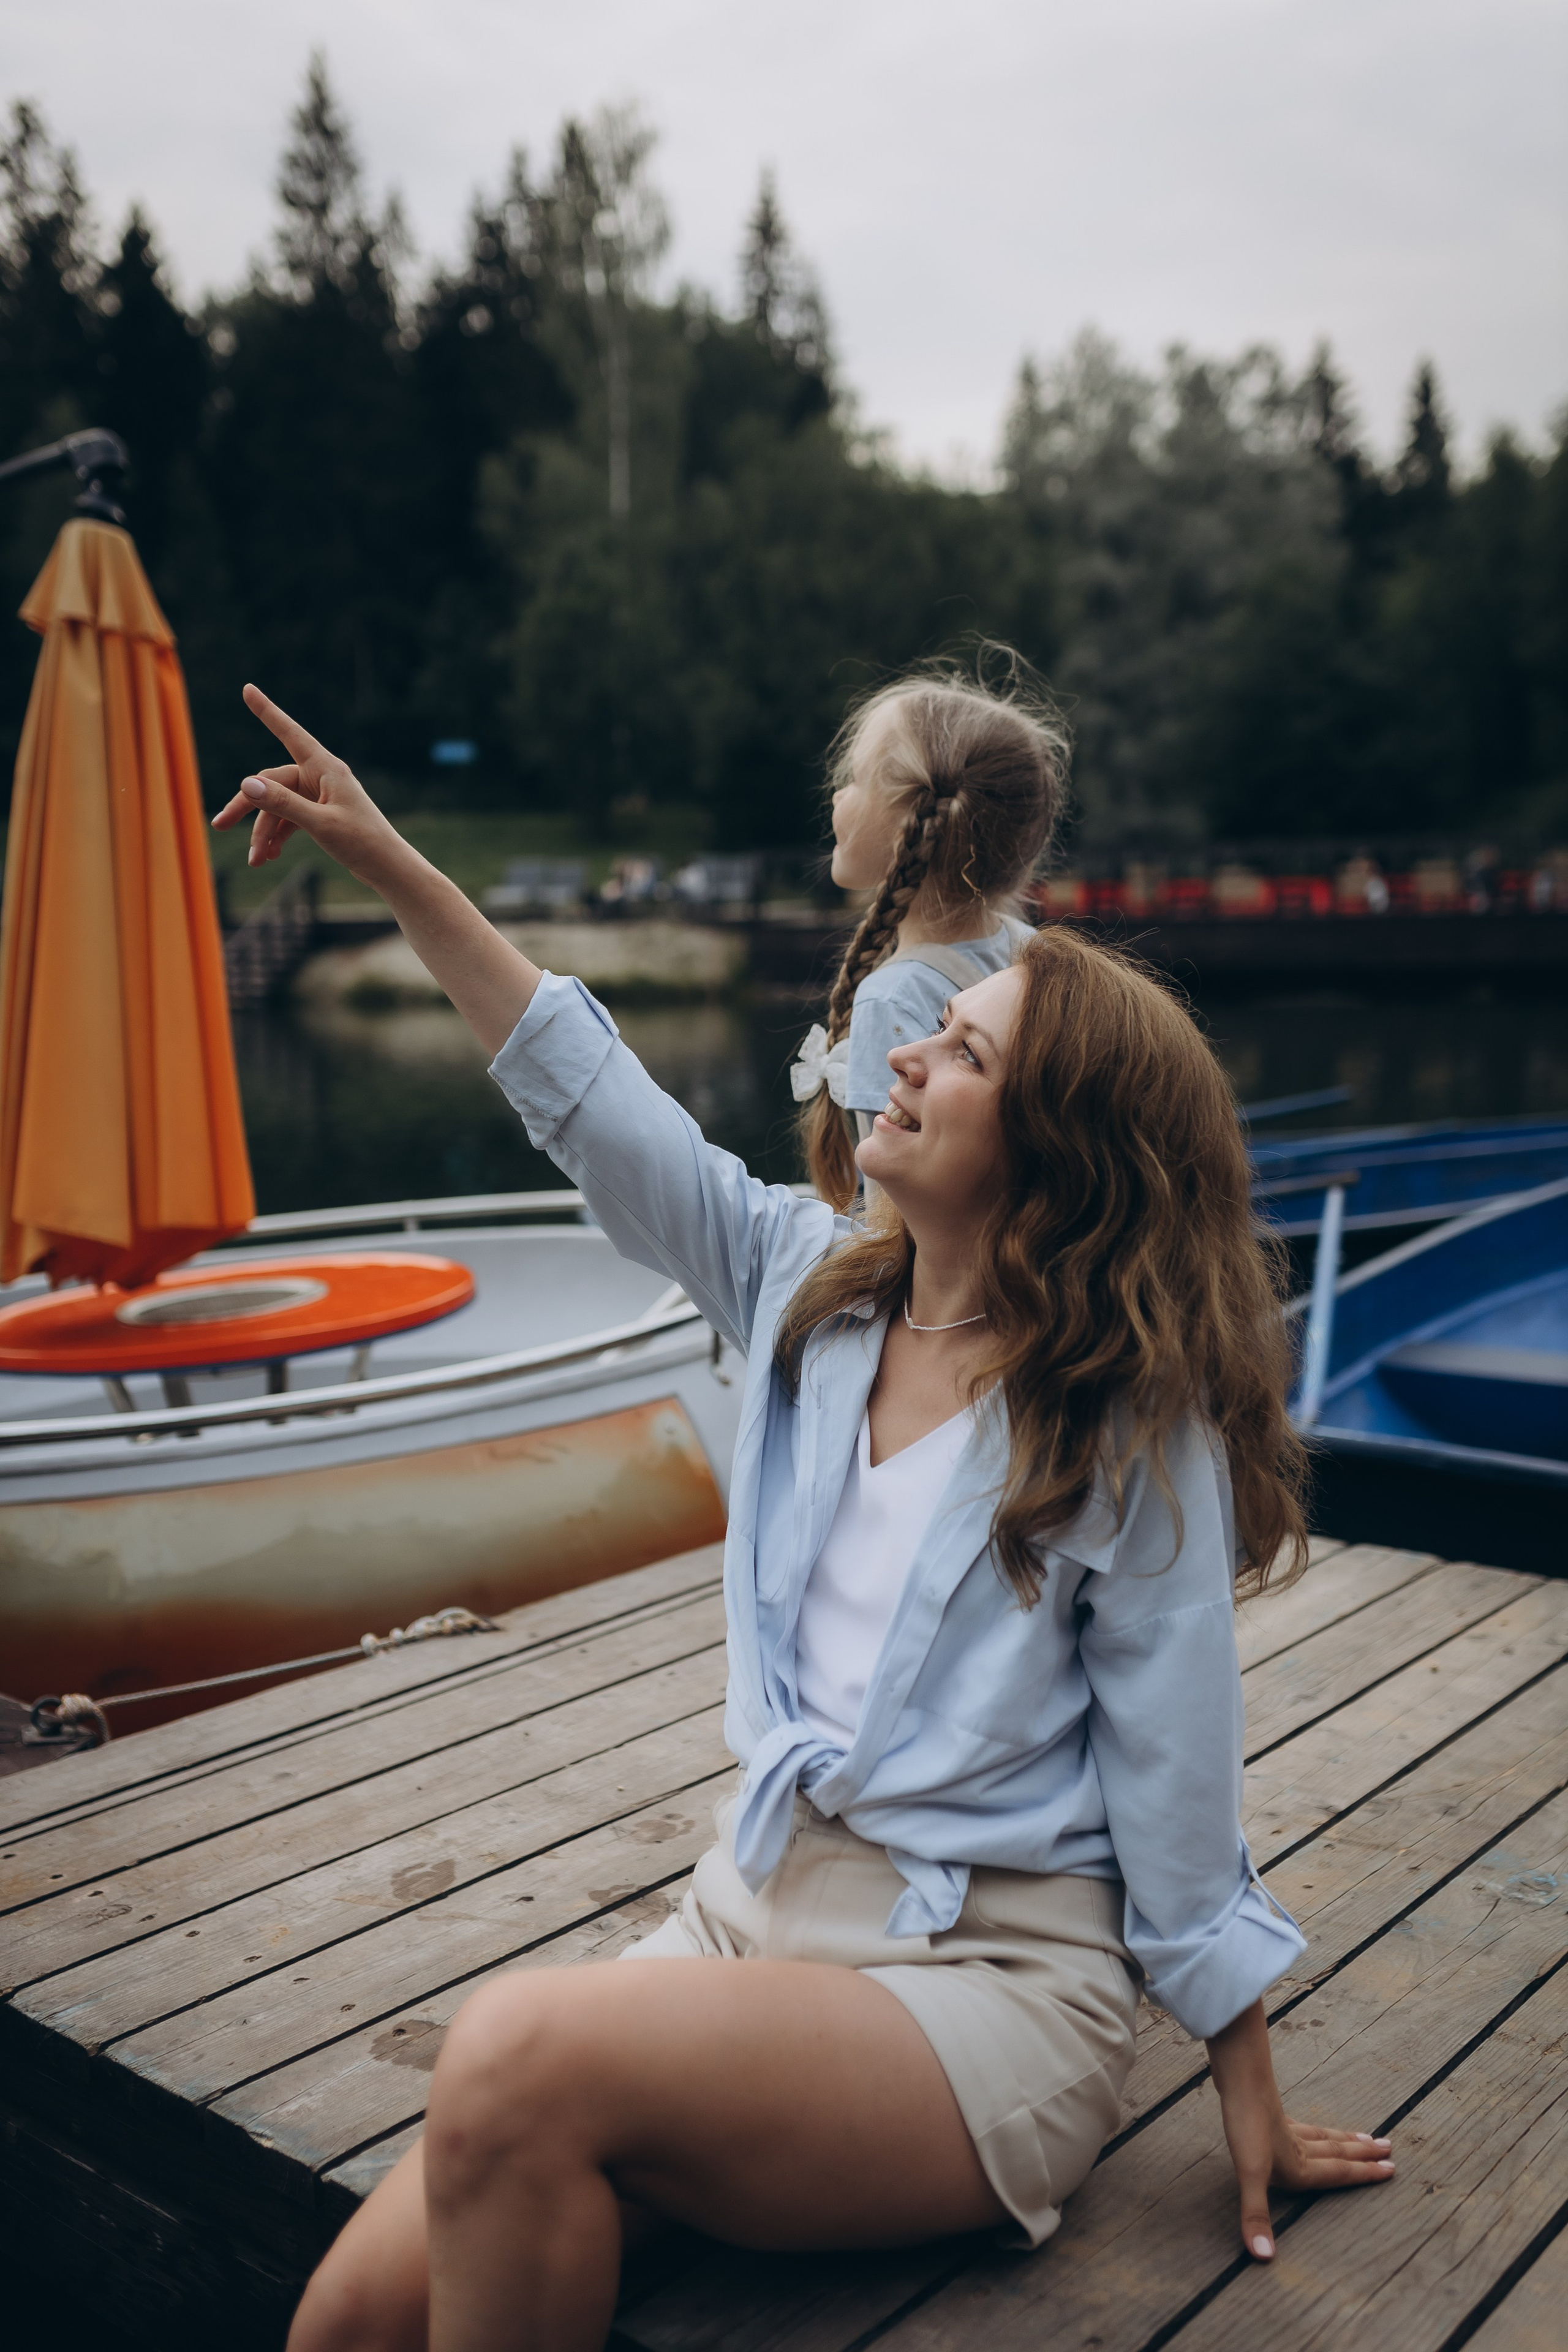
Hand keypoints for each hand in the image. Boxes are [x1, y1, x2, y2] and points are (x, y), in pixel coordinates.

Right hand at [210, 684, 403, 883]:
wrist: (388, 868)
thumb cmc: (362, 842)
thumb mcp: (320, 824)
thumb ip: (283, 804)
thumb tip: (247, 783)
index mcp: (326, 768)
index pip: (290, 733)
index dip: (267, 711)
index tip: (248, 689)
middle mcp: (321, 777)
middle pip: (271, 783)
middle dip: (247, 808)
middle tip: (219, 825)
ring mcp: (319, 796)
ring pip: (277, 806)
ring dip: (263, 832)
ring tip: (256, 861)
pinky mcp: (319, 815)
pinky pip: (288, 819)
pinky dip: (277, 836)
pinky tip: (269, 856)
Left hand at [1205, 1999, 1392, 2259]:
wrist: (1238, 2078)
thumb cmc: (1245, 2127)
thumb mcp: (1249, 2175)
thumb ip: (1257, 2215)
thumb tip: (1264, 2257)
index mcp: (1299, 2166)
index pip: (1339, 2173)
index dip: (1364, 2175)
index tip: (1392, 2169)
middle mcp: (1298, 2146)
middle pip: (1337, 2152)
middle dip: (1363, 2155)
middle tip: (1389, 2148)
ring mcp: (1285, 2126)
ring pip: (1322, 2136)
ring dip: (1344, 2140)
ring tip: (1365, 2137)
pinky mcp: (1271, 2111)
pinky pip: (1302, 2124)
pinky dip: (1314, 2128)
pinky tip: (1307, 2126)